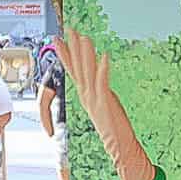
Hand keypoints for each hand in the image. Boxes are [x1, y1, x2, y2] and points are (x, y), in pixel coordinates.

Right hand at [56, 27, 151, 179]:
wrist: (120, 149)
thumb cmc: (116, 129)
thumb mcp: (106, 107)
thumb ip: (101, 94)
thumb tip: (100, 81)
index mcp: (86, 96)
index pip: (73, 71)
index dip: (66, 55)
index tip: (59, 40)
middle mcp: (87, 96)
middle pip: (77, 68)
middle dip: (72, 48)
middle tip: (68, 30)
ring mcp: (95, 100)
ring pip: (87, 72)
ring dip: (85, 54)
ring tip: (83, 37)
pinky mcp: (105, 103)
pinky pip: (102, 82)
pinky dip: (102, 69)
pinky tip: (104, 56)